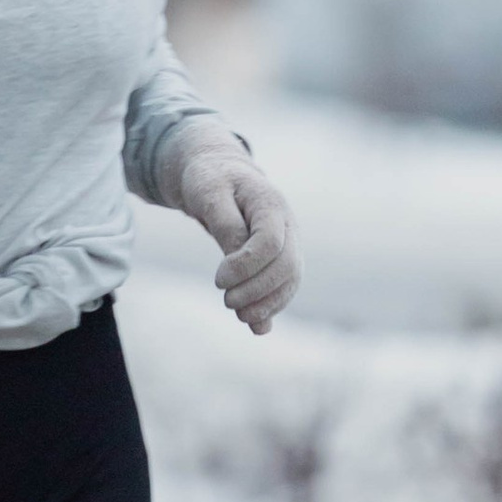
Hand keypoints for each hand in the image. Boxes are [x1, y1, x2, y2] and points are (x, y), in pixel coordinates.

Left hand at [173, 143, 299, 333]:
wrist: (219, 175)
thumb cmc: (211, 180)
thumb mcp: (209, 193)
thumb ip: (225, 224)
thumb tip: (236, 258)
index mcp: (270, 204)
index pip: (271, 243)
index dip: (246, 267)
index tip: (219, 279)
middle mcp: (287, 225)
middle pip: (287, 266)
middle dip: (257, 291)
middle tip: (226, 301)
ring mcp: (289, 242)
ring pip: (291, 280)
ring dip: (267, 304)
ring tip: (239, 315)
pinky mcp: (281, 258)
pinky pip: (285, 287)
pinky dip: (273, 308)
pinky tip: (258, 327)